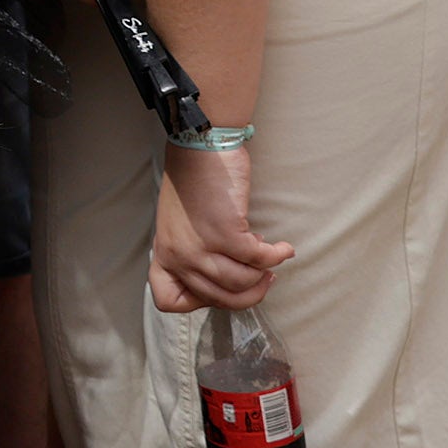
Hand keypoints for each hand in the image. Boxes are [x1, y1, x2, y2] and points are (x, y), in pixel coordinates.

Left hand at [150, 144, 290, 313]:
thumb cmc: (193, 181)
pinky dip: (276, 255)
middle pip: (219, 299)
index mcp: (164, 254)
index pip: (169, 301)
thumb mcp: (179, 225)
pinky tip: (283, 248)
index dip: (200, 301)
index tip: (222, 287)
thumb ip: (192, 253)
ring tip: (269, 258)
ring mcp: (200, 247)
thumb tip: (228, 277)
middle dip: (249, 292)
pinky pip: (259, 260)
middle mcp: (178, 256)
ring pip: (242, 283)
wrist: (199, 146)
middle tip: (263, 277)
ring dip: (263, 274)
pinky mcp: (226, 233)